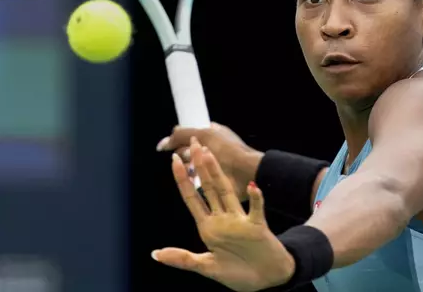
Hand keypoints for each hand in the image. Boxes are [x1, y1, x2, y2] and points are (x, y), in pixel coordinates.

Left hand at [152, 138, 294, 291]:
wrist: (266, 279)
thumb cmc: (239, 273)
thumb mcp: (207, 267)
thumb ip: (182, 259)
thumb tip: (155, 254)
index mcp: (208, 227)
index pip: (192, 198)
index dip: (183, 180)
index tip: (174, 161)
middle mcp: (223, 219)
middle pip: (209, 188)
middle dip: (200, 166)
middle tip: (194, 143)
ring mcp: (240, 221)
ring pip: (227, 192)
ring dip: (218, 174)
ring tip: (210, 155)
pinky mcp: (257, 226)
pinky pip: (256, 210)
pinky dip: (256, 198)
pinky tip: (251, 186)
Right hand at [157, 122, 262, 201]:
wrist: (245, 172)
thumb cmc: (227, 150)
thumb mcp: (204, 134)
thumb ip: (181, 135)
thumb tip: (162, 144)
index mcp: (215, 134)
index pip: (193, 134)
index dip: (184, 138)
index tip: (176, 142)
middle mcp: (214, 149)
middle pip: (190, 151)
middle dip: (186, 153)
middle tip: (188, 156)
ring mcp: (214, 166)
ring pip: (192, 166)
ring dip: (189, 167)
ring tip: (190, 169)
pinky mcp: (214, 181)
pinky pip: (197, 180)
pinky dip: (193, 179)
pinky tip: (192, 179)